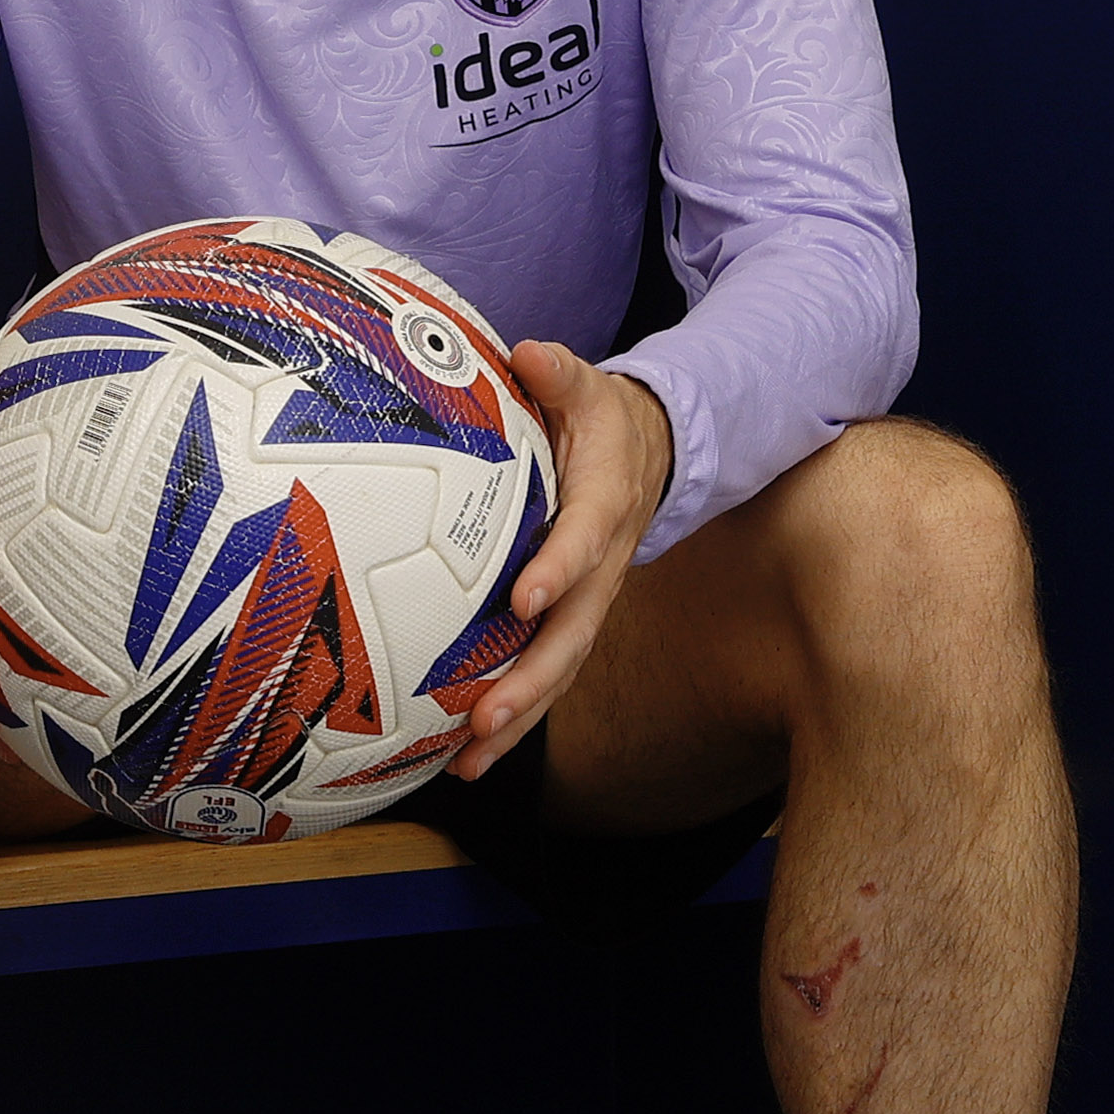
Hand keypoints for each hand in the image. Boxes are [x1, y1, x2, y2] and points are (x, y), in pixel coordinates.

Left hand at [448, 343, 675, 780]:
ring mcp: (587, 602)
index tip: (524, 600)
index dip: (557, 571)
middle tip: (483, 718)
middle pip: (571, 635)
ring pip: (558, 670)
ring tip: (468, 760)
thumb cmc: (601, 420)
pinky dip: (512, 717)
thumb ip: (559, 373)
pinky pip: (544, 674)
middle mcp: (600, 568)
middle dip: (530, 682)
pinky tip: (464, 754)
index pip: (582, 542)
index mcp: (603, 507)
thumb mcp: (586, 386)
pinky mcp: (569, 621)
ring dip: (517, 719)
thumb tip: (530, 354)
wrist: (649, 454)